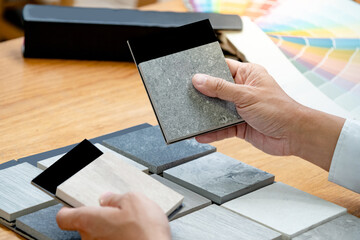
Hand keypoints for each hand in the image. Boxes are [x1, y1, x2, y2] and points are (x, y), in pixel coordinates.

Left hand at [56, 192, 170, 239]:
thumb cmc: (145, 232)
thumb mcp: (134, 199)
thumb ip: (116, 197)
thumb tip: (109, 198)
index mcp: (89, 221)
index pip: (64, 217)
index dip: (68, 209)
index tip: (74, 204)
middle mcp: (90, 239)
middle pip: (85, 225)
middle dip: (99, 216)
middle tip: (116, 209)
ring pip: (100, 235)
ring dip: (111, 228)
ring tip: (131, 222)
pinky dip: (120, 237)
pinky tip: (134, 233)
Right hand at [192, 59, 344, 169]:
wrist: (294, 136)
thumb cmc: (279, 110)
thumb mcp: (246, 95)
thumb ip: (221, 88)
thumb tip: (200, 80)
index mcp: (247, 75)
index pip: (222, 68)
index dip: (206, 70)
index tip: (190, 73)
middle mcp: (242, 90)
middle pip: (216, 90)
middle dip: (202, 94)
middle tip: (185, 95)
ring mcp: (240, 109)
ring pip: (217, 110)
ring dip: (205, 114)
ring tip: (189, 115)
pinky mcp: (239, 125)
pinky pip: (221, 127)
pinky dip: (212, 131)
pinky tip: (201, 133)